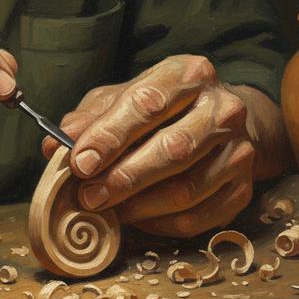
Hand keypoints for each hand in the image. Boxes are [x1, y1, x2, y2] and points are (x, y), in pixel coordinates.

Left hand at [42, 56, 257, 237]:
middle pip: (173, 148)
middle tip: (87, 196)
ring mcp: (239, 149)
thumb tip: (55, 144)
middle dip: (124, 177)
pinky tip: (138, 219)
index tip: (79, 162)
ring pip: (187, 188)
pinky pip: (200, 216)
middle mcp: (222, 108)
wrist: (220, 123)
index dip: (110, 136)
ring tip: (108, 210)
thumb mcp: (121, 100)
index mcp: (188, 74)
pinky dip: (162, 223)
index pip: (148, 103)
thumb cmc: (161, 110)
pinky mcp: (243, 187)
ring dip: (140, 206)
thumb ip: (89, 119)